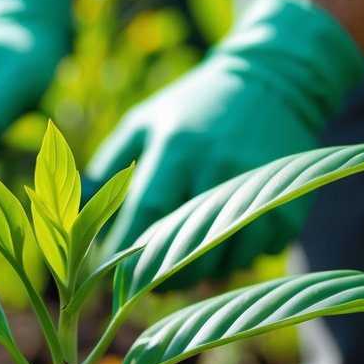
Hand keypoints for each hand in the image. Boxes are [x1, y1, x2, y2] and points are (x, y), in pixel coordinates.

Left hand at [85, 0, 363, 278]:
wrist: (271, 80)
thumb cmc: (192, 108)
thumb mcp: (144, 123)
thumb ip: (107, 169)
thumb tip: (74, 220)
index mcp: (176, 147)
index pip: (146, 215)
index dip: (126, 254)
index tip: (112, 280)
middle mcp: (218, 168)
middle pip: (185, 250)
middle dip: (163, 277)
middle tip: (151, 284)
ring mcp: (259, 188)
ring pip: (224, 262)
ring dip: (202, 274)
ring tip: (188, 265)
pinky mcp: (289, 204)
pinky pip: (258, 255)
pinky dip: (239, 259)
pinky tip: (226, 244)